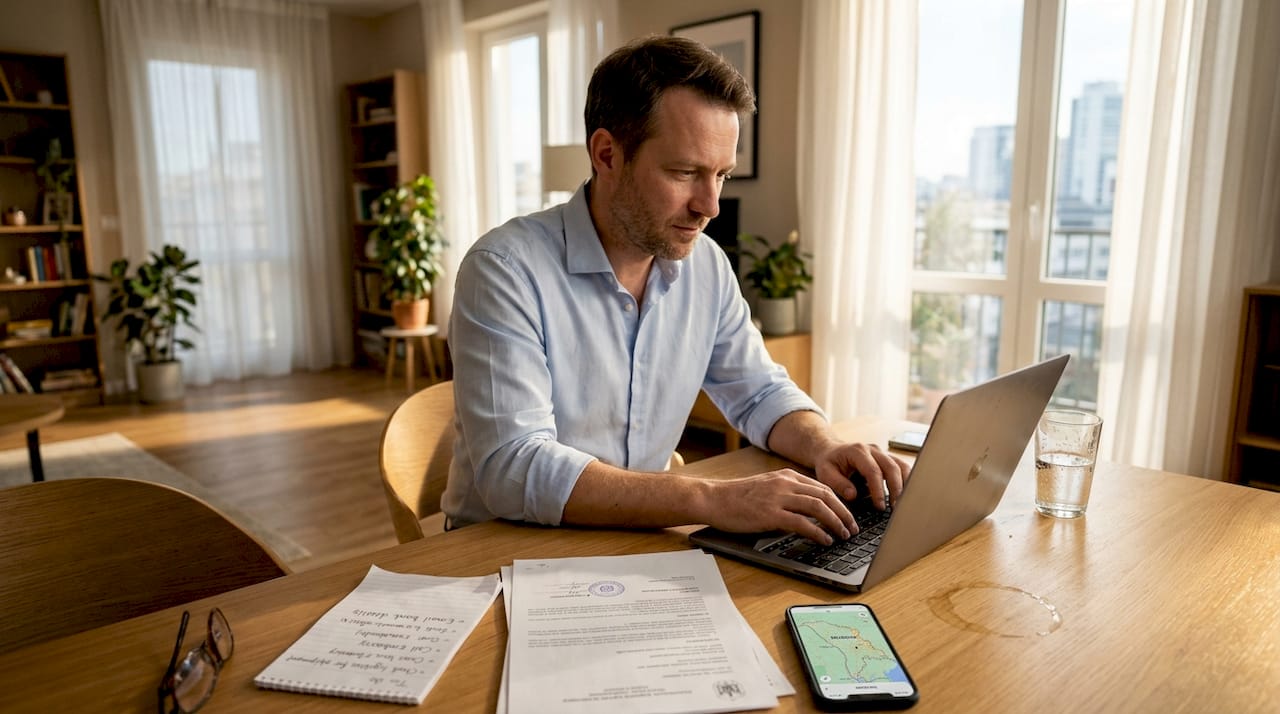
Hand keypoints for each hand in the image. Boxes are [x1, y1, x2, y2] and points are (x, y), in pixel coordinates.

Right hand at [704, 469, 854, 544]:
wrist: (714, 498)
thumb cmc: (737, 497)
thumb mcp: (766, 487)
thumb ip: (787, 493)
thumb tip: (808, 510)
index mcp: (786, 476)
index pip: (822, 487)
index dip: (840, 502)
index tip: (848, 515)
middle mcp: (786, 483)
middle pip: (826, 495)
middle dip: (844, 513)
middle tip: (853, 528)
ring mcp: (778, 497)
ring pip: (819, 507)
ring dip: (836, 522)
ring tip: (843, 535)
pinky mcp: (771, 514)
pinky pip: (802, 523)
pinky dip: (818, 532)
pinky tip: (824, 540)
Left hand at [812, 442, 911, 510]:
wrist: (831, 450)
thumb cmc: (829, 462)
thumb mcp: (825, 473)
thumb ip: (838, 484)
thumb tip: (853, 495)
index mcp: (857, 451)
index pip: (873, 471)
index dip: (878, 490)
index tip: (880, 506)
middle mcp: (873, 450)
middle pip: (892, 467)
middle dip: (896, 489)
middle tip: (896, 508)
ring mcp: (882, 453)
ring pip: (901, 466)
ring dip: (905, 484)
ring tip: (903, 503)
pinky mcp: (888, 459)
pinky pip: (902, 467)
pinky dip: (907, 480)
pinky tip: (905, 495)